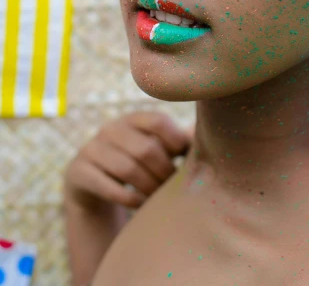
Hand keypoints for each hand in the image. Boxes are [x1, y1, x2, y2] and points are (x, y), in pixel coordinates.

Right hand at [64, 111, 192, 210]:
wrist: (93, 184)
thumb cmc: (137, 164)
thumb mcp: (155, 148)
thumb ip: (181, 141)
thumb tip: (215, 136)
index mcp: (133, 118)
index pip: (158, 121)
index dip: (175, 140)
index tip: (183, 159)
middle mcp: (110, 128)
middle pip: (145, 148)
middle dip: (163, 172)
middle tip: (172, 187)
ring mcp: (91, 149)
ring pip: (127, 169)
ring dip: (148, 187)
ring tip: (158, 198)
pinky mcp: (78, 172)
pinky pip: (108, 187)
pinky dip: (129, 199)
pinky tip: (140, 206)